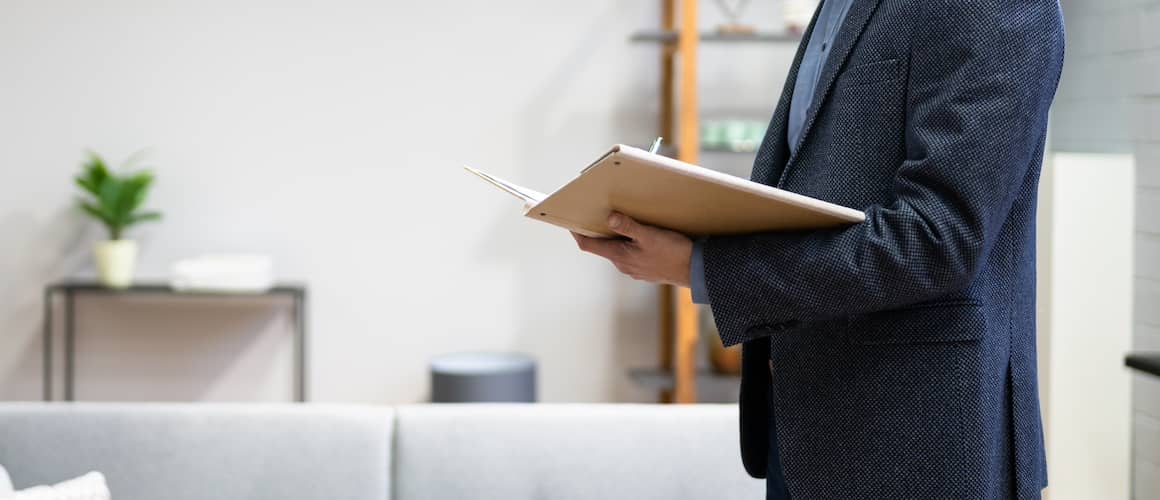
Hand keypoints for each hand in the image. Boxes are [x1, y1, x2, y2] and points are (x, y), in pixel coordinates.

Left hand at [572, 212, 692, 286]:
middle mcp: (623, 265)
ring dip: (616, 237)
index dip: (576, 233)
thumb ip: (628, 227)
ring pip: (618, 251)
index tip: (569, 222)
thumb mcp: (649, 235)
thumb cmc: (673, 253)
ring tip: (620, 220)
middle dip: (598, 232)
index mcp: (619, 256)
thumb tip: (609, 218)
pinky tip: (639, 235)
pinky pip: (630, 254)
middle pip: (603, 247)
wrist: (695, 271)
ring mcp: (634, 269)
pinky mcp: (645, 269)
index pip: (588, 245)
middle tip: (597, 214)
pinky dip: (629, 244)